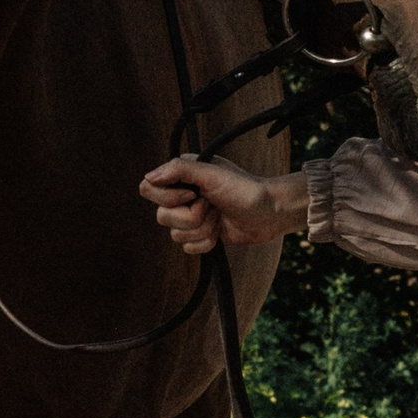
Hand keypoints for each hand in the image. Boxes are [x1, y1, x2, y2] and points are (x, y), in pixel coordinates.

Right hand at [139, 158, 306, 253]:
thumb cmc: (244, 189)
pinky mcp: (200, 235)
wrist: (269, 213)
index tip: (192, 193)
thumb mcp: (212, 173)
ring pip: (174, 235)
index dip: (168, 197)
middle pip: (161, 216)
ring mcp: (190, 217)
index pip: (148, 189)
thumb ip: (179, 170)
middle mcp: (181, 196)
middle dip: (191, 216)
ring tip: (219, 217)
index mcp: (181, 176)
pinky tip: (220, 233)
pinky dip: (206, 243)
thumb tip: (148, 177)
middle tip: (212, 205)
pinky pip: (187, 248)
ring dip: (202, 229)